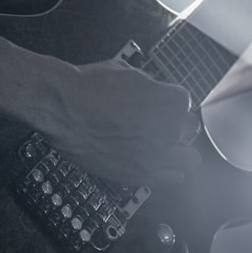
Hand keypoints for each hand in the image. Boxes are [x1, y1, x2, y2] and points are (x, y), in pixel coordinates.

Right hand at [36, 57, 199, 186]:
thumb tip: (152, 92)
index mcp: (171, 101)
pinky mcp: (140, 173)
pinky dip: (170, 174)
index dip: (169, 104)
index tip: (158, 106)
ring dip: (179, 152)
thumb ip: (149, 87)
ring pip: (189, 159)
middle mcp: (170, 129)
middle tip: (160, 126)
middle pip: (189, 131)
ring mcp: (157, 154)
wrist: (62, 108)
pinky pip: (171, 179)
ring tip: (162, 148)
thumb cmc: (89, 87)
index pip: (184, 103)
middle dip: (177, 127)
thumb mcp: (128, 73)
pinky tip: (166, 169)